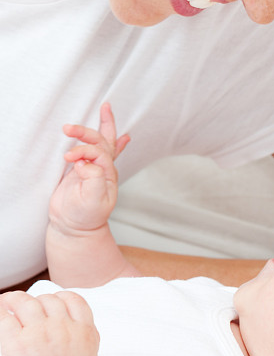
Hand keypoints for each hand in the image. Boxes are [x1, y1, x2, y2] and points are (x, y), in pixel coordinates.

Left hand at [0, 291, 99, 355]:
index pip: (73, 300)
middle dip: (35, 302)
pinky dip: (0, 310)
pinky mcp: (15, 345)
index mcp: (84, 333)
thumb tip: (78, 324)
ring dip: (14, 301)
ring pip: (26, 302)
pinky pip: (4, 317)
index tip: (49, 303)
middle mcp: (63, 330)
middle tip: (23, 307)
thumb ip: (88, 339)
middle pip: (48, 300)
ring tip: (7, 304)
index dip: (59, 298)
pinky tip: (0, 311)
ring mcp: (39, 335)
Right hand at [49, 103, 129, 233]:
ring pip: (97, 143)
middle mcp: (102, 168)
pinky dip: (104, 143)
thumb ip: (93, 179)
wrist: (74, 228)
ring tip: (71, 126)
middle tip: (68, 128)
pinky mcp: (79, 172)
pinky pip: (92, 153)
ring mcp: (92, 169)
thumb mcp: (93, 199)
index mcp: (108, 173)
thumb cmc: (86, 216)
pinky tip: (124, 137)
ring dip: (87, 131)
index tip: (69, 158)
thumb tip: (84, 163)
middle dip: (84, 132)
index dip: (84, 151)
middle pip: (100, 141)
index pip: (98, 153)